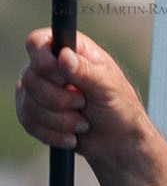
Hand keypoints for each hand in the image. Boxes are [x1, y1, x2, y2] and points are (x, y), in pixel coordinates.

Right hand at [15, 28, 145, 157]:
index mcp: (70, 51)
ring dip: (60, 120)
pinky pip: (28, 122)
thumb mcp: (109, 88)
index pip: (37, 42)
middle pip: (30, 78)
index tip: (63, 78)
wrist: (118, 142)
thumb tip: (64, 55)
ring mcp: (38, 90)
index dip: (43, 61)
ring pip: (28, 104)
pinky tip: (71, 136)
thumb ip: (86, 71)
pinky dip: (52, 134)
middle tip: (84, 103)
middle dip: (60, 99)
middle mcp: (49, 67)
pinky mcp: (33, 113)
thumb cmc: (120, 109)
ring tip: (83, 123)